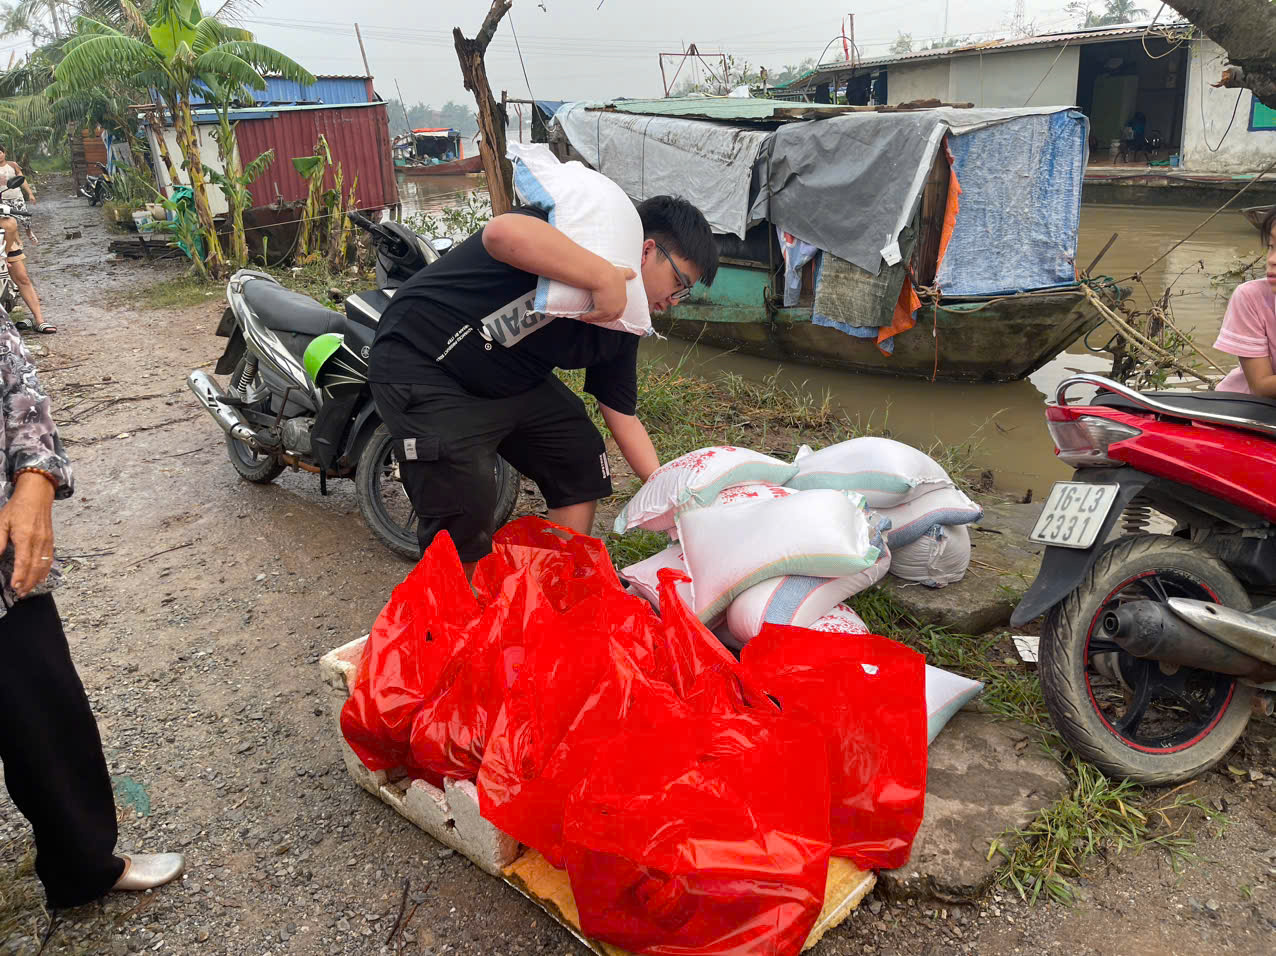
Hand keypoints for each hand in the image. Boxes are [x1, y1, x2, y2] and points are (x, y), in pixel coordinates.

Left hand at [0, 471, 54, 596]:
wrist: (37, 496)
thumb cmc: (17, 508)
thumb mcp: (2, 522)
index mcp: (26, 536)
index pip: (23, 560)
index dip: (19, 575)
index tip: (14, 586)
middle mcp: (39, 541)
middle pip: (35, 567)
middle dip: (28, 582)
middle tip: (20, 593)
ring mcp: (47, 542)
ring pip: (44, 566)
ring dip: (36, 580)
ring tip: (28, 590)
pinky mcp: (50, 542)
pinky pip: (49, 560)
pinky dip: (44, 572)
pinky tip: (39, 578)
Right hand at [581, 265, 635, 323]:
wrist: (603, 275)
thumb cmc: (610, 272)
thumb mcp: (622, 274)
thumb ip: (628, 274)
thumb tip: (635, 273)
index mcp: (623, 300)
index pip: (618, 311)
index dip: (611, 313)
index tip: (602, 312)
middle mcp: (619, 307)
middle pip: (611, 317)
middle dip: (603, 319)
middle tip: (593, 318)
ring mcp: (612, 310)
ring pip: (602, 318)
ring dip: (593, 319)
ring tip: (585, 318)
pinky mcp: (603, 311)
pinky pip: (594, 317)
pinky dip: (588, 317)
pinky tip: (582, 317)